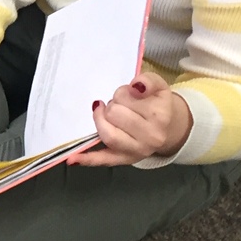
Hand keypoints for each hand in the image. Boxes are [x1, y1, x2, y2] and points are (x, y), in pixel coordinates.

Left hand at [73, 73, 192, 166]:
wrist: (168, 129)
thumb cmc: (156, 105)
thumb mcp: (159, 86)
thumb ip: (149, 80)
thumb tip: (136, 87)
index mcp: (161, 116)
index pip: (125, 98)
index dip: (122, 93)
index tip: (129, 94)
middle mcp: (152, 137)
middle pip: (114, 114)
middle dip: (113, 106)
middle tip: (121, 106)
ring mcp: (137, 151)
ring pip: (108, 134)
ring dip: (102, 121)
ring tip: (108, 116)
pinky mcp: (123, 160)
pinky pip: (102, 160)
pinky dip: (86, 159)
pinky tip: (72, 159)